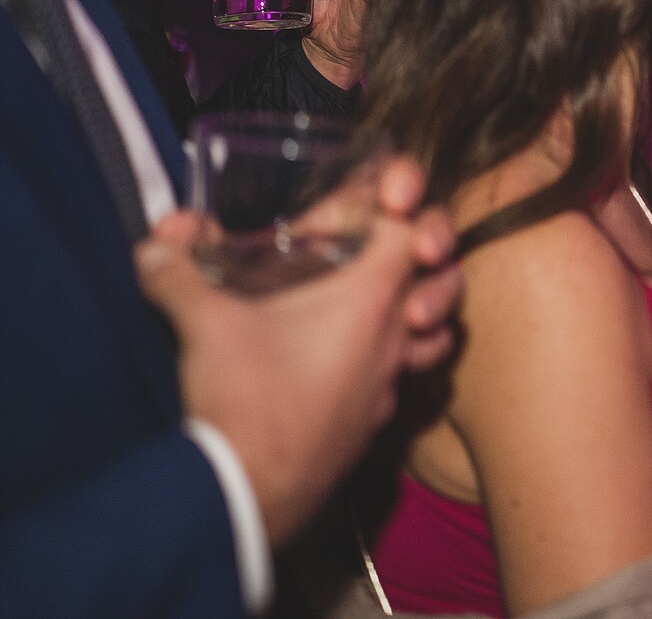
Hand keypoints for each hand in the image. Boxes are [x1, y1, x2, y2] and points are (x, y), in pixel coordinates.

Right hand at [135, 157, 460, 543]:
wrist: (245, 494)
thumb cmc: (241, 398)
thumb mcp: (203, 321)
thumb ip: (178, 270)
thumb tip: (158, 242)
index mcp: (370, 297)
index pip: (413, 229)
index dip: (395, 208)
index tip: (367, 208)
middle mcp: (394, 337)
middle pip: (443, 275)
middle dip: (426, 253)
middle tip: (392, 248)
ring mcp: (389, 383)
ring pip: (436, 332)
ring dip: (420, 309)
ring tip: (388, 302)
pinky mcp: (373, 422)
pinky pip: (403, 377)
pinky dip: (391, 359)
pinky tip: (354, 361)